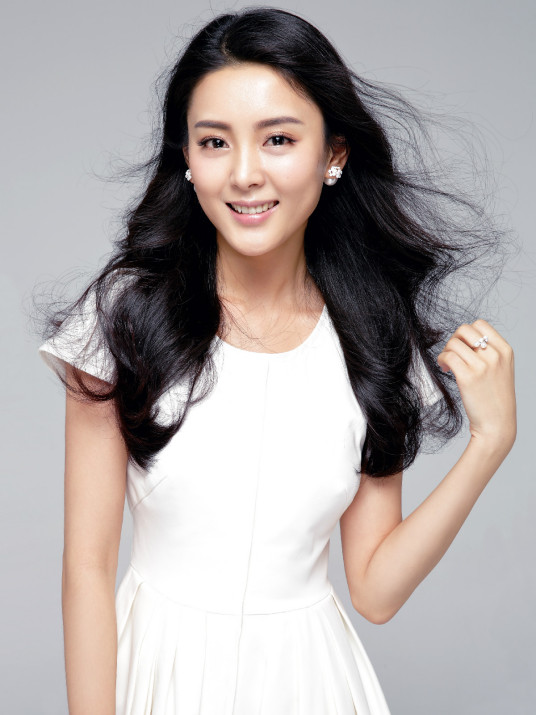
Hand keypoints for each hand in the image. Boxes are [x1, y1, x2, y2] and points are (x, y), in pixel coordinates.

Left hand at [436, 319, 515, 451]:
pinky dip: (442, 360)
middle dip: (454, 340)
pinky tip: (445, 369)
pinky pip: (448, 357)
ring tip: (448, 364)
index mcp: (505, 350)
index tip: (464, 346)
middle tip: (453, 354)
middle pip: (464, 330)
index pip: (480, 324)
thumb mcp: (502, 369)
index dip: (466, 333)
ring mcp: (482, 366)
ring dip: (446, 351)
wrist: (497, 424)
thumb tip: (464, 340)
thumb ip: (489, 353)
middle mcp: (495, 355)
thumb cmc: (495, 399)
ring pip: (454, 343)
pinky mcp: (468, 377)